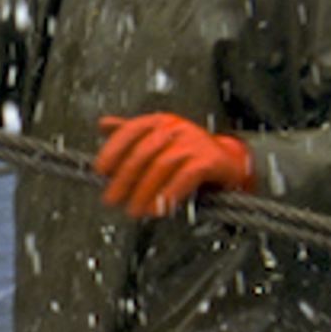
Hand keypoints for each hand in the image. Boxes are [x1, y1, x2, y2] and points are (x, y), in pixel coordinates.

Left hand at [93, 113, 254, 217]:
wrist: (231, 160)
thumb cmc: (190, 153)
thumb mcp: (160, 139)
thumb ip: (132, 133)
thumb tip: (103, 125)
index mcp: (160, 121)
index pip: (130, 130)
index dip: (112, 149)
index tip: (99, 170)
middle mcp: (176, 128)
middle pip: (143, 152)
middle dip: (124, 178)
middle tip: (112, 198)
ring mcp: (194, 142)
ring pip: (162, 165)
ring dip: (144, 191)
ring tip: (133, 210)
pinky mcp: (210, 159)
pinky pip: (186, 176)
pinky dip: (169, 193)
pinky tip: (159, 208)